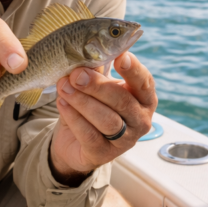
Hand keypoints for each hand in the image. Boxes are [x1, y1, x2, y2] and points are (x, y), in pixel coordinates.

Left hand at [50, 52, 156, 183]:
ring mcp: (125, 140)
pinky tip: (63, 104)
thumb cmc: (94, 106)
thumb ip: (96, 70)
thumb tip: (87, 52)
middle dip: (98, 86)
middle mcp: (140, 120)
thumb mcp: (97, 85)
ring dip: (83, 102)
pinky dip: (74, 118)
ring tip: (64, 87)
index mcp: (144, 98)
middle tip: (77, 74)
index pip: (144, 83)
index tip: (120, 57)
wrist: (75, 141)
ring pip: (107, 120)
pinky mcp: (104, 154)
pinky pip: (90, 135)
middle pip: (123, 102)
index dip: (134, 70)